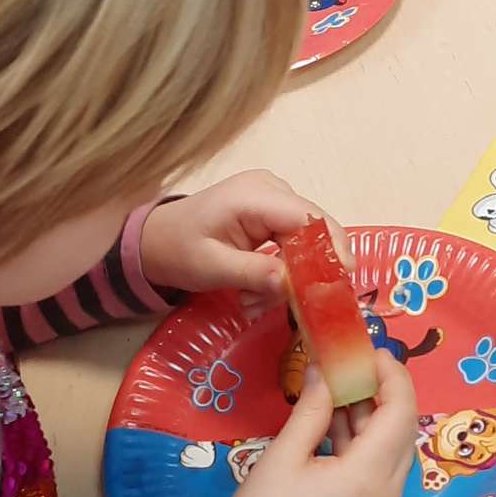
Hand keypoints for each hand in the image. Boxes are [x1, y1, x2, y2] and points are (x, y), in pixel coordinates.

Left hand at [140, 171, 349, 306]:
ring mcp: (273, 198)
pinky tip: (254, 291)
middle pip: (311, 229)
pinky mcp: (272, 212)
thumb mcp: (211, 267)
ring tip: (252, 303)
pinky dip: (279, 270)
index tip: (342, 279)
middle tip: (287, 308)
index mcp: (256, 195)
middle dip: (303, 271)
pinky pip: (291, 241)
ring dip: (286, 277)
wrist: (153, 239)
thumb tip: (290, 283)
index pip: (309, 218)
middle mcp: (272, 189)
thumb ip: (252, 272)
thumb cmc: (178, 250)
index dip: (330, 245)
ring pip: (303, 240)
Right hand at [173, 351, 418, 496]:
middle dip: (385, 393)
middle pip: (403, 431)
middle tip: (354, 367)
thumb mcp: (282, 457)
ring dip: (372, 420)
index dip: (392, 374)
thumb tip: (325, 370)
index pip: (401, 410)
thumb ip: (311, 409)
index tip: (369, 351)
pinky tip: (333, 429)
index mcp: (370, 476)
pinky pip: (379, 475)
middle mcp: (387, 496)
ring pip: (392, 453)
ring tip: (339, 391)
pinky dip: (363, 448)